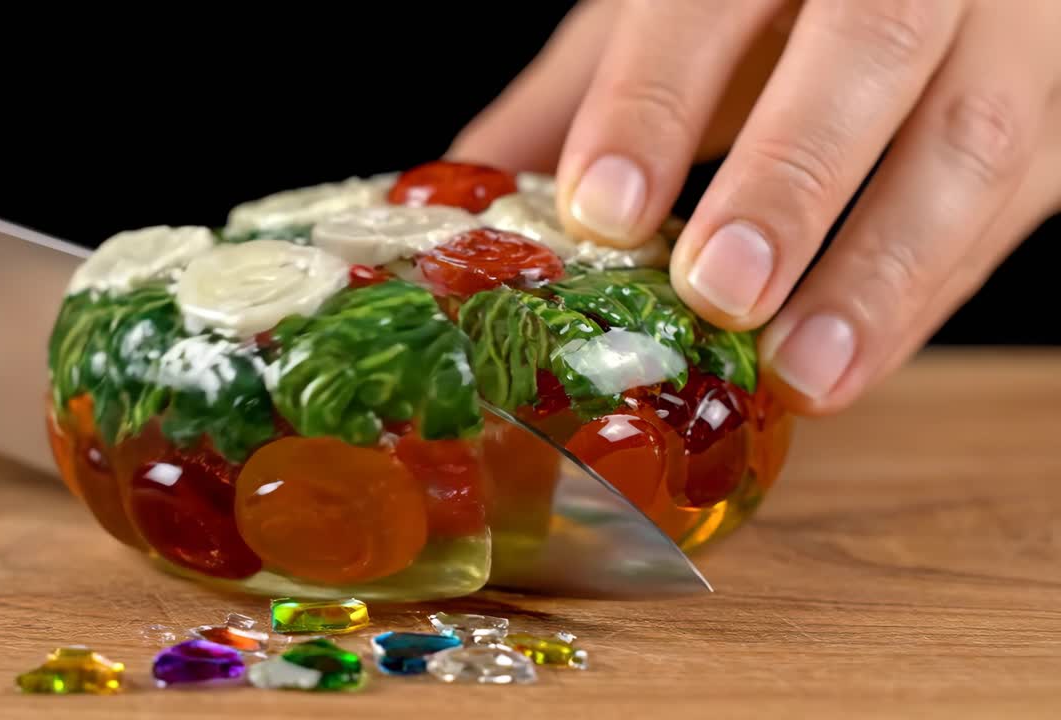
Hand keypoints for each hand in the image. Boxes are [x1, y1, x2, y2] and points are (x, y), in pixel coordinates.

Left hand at [450, 0, 1060, 415]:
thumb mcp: (676, 6)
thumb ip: (579, 98)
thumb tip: (452, 197)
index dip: (655, 101)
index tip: (603, 212)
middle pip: (873, 45)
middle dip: (794, 176)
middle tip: (721, 290)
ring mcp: (1012, 24)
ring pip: (977, 138)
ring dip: (887, 270)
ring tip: (803, 372)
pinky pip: (1017, 204)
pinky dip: (934, 292)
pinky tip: (857, 363)